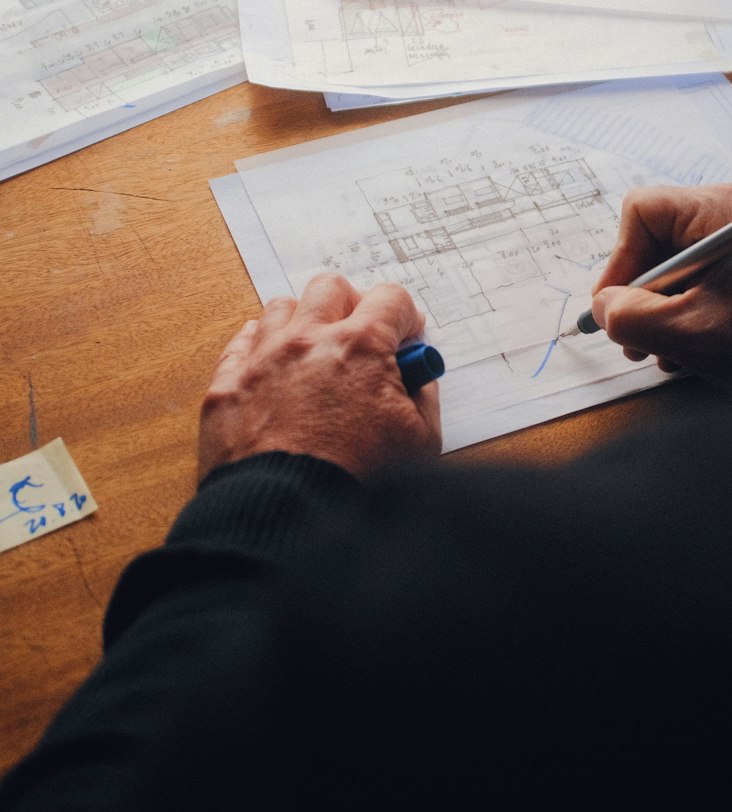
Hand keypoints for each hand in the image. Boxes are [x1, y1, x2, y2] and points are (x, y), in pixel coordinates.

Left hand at [197, 272, 441, 480]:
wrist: (286, 523)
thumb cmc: (355, 485)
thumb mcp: (421, 443)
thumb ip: (424, 397)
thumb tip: (418, 377)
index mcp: (361, 348)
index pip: (391, 298)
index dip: (405, 317)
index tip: (406, 338)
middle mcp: (308, 341)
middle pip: (331, 288)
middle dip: (353, 305)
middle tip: (361, 338)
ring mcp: (262, 360)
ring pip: (281, 307)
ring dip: (304, 323)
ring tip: (314, 356)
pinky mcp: (227, 386)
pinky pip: (242, 342)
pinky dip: (261, 347)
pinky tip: (275, 370)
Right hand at [590, 185, 731, 385]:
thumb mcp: (687, 333)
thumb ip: (630, 317)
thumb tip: (604, 307)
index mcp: (717, 211)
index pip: (641, 212)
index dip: (619, 261)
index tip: (616, 307)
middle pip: (658, 240)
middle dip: (641, 294)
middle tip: (635, 340)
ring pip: (680, 263)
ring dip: (664, 309)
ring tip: (667, 352)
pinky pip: (708, 275)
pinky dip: (693, 307)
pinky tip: (695, 346)